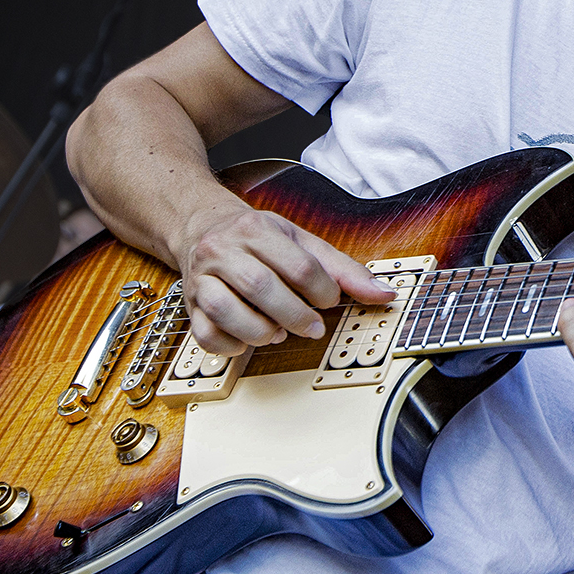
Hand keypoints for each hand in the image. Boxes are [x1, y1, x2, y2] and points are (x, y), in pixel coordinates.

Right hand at [172, 202, 394, 356]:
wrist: (203, 228)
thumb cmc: (258, 238)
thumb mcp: (302, 242)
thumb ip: (342, 269)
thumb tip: (384, 294)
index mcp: (256, 229)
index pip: (297, 265)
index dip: (321, 290)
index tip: (329, 300)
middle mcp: (223, 251)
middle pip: (260, 287)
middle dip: (295, 315)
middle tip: (313, 327)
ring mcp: (201, 279)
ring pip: (226, 311)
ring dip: (261, 331)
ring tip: (280, 332)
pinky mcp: (189, 306)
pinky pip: (205, 334)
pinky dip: (231, 345)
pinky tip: (250, 339)